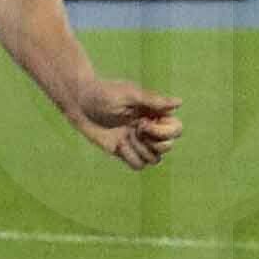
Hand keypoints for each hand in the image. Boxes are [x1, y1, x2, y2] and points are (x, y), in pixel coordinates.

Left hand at [66, 78, 183, 166]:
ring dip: (140, 150)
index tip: (143, 122)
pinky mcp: (124, 152)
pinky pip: (138, 165)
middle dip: (152, 142)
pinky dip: (130, 158)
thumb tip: (180, 102)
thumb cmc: (104, 93)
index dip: (164, 132)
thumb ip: (154, 101)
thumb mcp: (129, 94)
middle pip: (167, 147)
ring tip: (125, 137)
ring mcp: (137, 142)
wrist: (79, 103)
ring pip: (154, 159)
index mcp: (155, 113)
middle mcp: (150, 128)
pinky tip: (118, 145)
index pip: (176, 130)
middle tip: (134, 129)